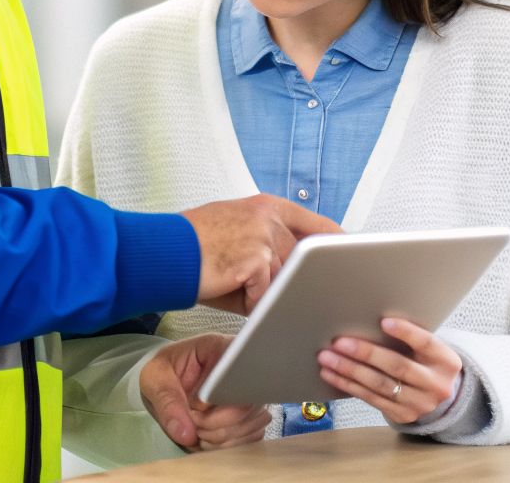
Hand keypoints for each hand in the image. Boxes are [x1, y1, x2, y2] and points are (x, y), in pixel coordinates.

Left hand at [138, 333, 270, 450]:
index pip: (242, 371)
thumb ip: (167, 402)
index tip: (196, 408)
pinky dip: (227, 446)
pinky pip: (250, 437)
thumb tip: (187, 434)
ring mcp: (251, 394)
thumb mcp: (154, 378)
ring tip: (196, 429)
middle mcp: (244, 370)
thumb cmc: (163, 372)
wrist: (167, 382)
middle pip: (248, 405)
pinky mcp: (251, 415)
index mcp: (222, 349)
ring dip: (219, 438)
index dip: (221, 399)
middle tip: (191, 421)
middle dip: (215, 425)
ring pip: (250, 425)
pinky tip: (208, 438)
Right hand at [182, 194, 340, 314]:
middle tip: (268, 288)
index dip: (337, 246)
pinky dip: (247, 301)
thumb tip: (295, 279)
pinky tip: (224, 286)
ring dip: (260, 293)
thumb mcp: (236, 235)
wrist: (160, 251)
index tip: (348, 261)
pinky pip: (264, 295)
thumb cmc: (191, 248)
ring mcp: (264, 236)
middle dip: (288, 283)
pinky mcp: (256, 259)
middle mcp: (269, 217)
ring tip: (229, 280)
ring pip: (282, 282)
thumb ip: (269, 249)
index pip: (319, 225)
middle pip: (301, 262)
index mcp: (267, 207)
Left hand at [315, 317, 462, 425]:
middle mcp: (435, 384)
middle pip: (397, 366)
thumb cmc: (427, 363)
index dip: (406, 332)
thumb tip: (370, 321)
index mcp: (446, 361)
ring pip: (379, 385)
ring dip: (349, 371)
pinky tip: (332, 374)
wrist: (441, 399)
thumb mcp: (430, 351)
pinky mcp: (403, 415)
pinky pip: (371, 399)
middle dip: (365, 354)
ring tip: (327, 358)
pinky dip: (349, 385)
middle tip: (339, 342)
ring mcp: (419, 403)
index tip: (383, 321)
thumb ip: (411, 339)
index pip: (426, 343)